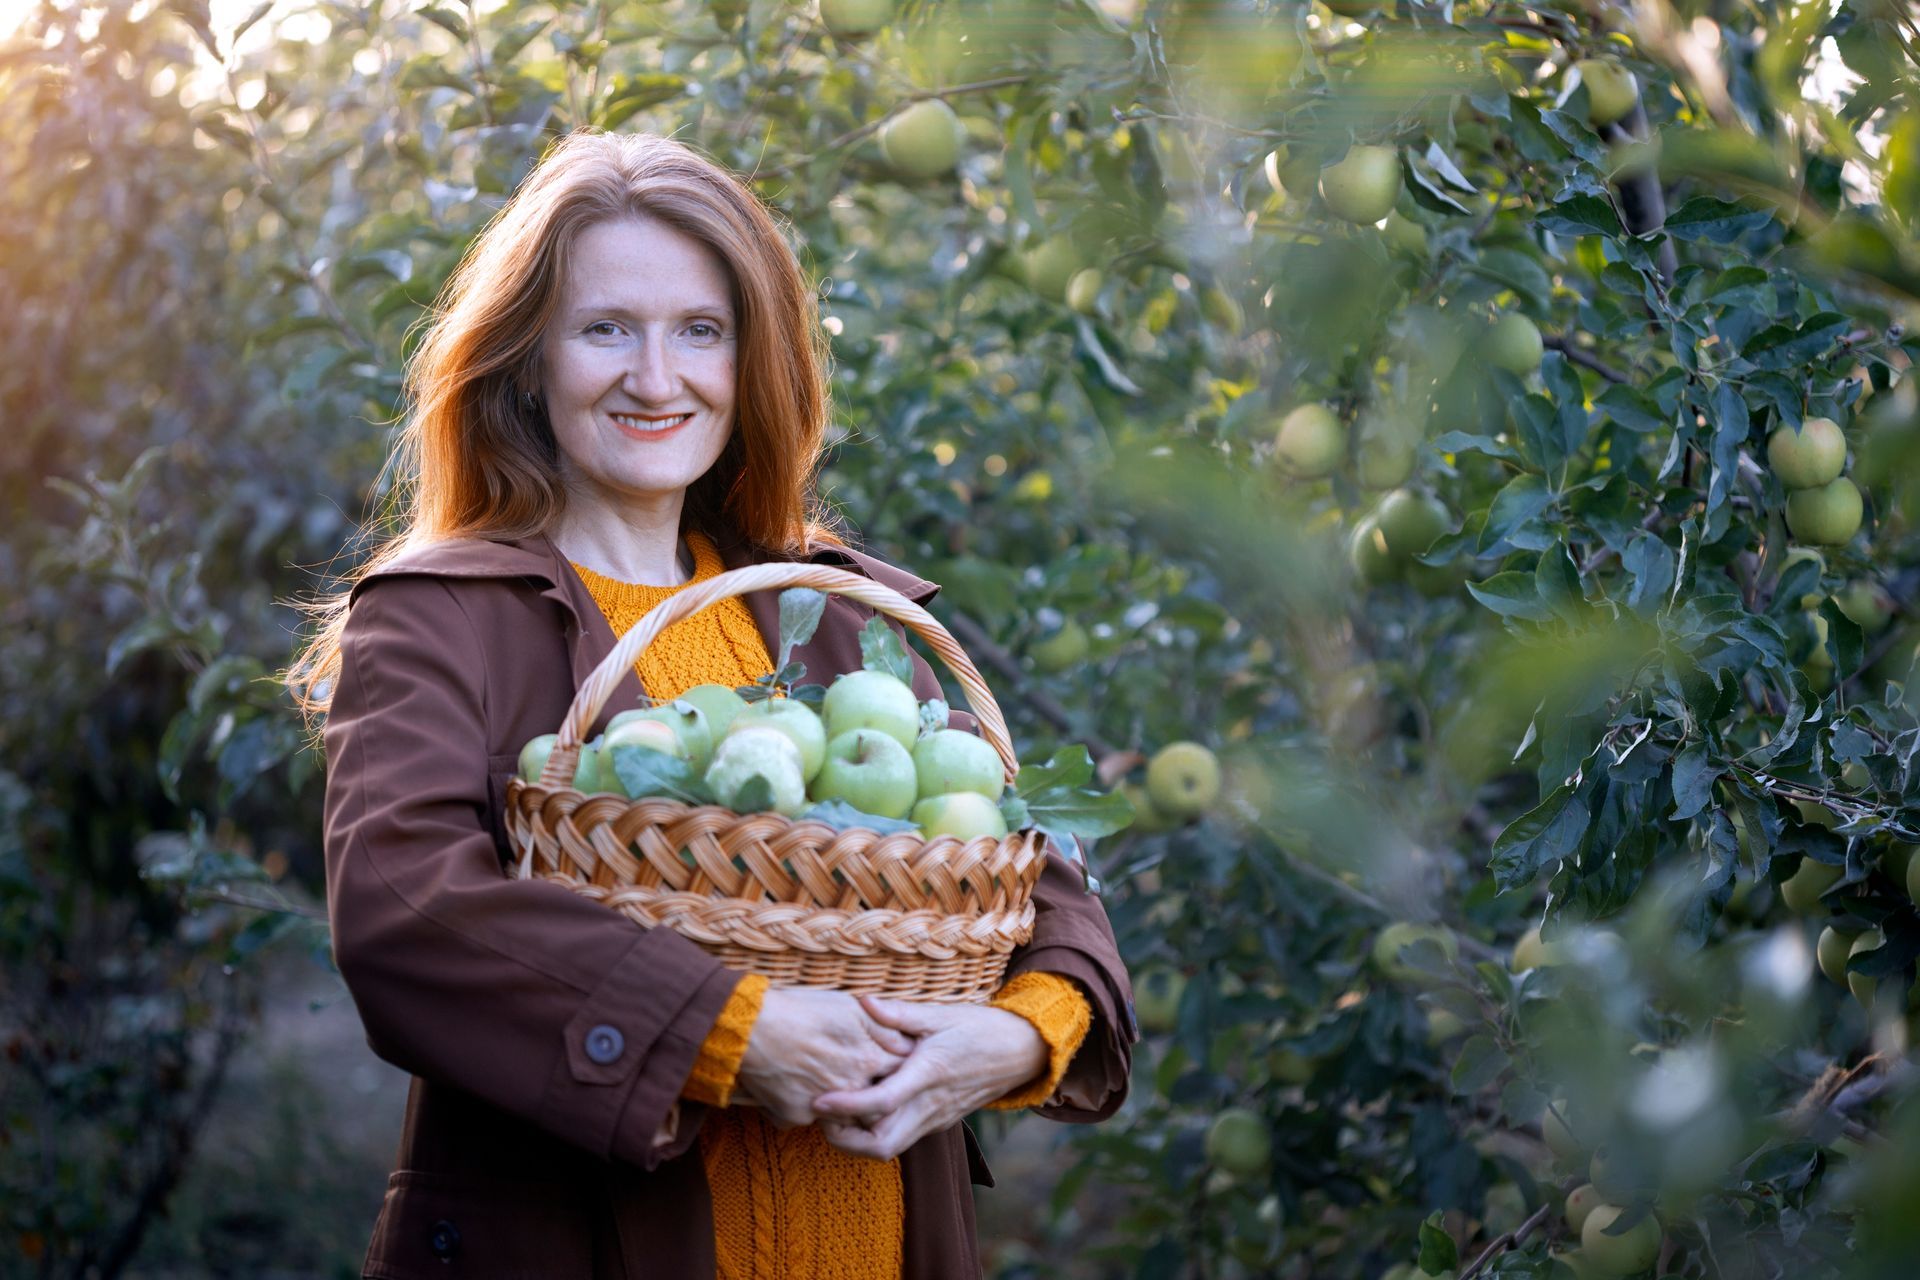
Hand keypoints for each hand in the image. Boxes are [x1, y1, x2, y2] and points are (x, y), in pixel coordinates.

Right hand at [733, 988, 914, 1127]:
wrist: (750, 1027)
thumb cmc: (800, 1009)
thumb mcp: (850, 1007)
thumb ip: (884, 1027)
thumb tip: (906, 1042)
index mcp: (866, 1060)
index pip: (899, 1073)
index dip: (898, 1067)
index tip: (892, 1062)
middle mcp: (850, 1089)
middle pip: (875, 1101)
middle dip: (874, 1092)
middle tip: (862, 1076)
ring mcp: (822, 1107)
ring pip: (844, 1115)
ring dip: (844, 1104)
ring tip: (829, 1080)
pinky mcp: (795, 1116)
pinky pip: (809, 1118)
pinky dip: (807, 1107)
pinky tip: (798, 1086)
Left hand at [811, 995, 1047, 1160]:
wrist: (1021, 1051)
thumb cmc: (979, 1027)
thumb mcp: (940, 1014)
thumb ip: (899, 1012)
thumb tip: (862, 1000)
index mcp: (929, 1073)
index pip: (882, 1102)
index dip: (846, 1106)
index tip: (818, 1101)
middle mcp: (931, 1104)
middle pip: (882, 1145)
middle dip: (845, 1140)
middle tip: (821, 1116)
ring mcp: (936, 1117)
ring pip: (891, 1148)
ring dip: (858, 1140)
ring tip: (836, 1114)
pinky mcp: (939, 1121)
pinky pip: (903, 1137)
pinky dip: (877, 1133)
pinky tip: (862, 1111)